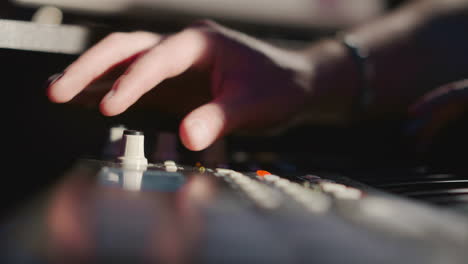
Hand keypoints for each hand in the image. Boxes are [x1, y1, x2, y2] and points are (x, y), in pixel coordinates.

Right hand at [47, 20, 352, 150]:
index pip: (157, 58)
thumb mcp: (254, 104)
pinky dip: (112, 88)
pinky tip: (91, 99)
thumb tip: (187, 136)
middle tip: (59, 88)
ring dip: (93, 75)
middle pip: (127, 47)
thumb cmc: (278, 87)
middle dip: (92, 67)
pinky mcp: (176, 83)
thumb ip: (220, 118)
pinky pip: (137, 82)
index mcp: (201, 43)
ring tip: (59, 90)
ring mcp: (177, 65)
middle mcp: (183, 47)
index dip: (132, 81)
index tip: (110, 104)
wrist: (293, 84)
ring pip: (125, 60)